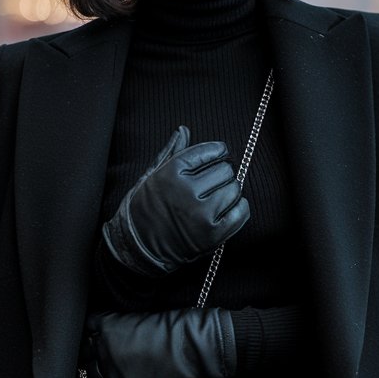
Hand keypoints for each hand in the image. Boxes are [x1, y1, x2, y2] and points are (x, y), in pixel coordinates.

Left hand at [77, 307, 237, 377]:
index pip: (88, 326)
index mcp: (109, 323)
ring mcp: (110, 367)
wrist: (194, 348)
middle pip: (84, 352)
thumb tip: (124, 337)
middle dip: (90, 355)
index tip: (99, 336)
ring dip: (92, 376)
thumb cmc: (179, 329)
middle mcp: (105, 345)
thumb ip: (128, 328)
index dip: (94, 332)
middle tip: (99, 358)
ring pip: (86, 374)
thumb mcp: (146, 318)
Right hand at [101, 126, 249, 277]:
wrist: (138, 247)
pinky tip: (228, 208)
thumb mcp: (151, 176)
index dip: (218, 150)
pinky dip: (239, 208)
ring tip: (218, 196)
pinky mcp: (212, 234)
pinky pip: (241, 212)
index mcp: (171, 173)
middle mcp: (187, 192)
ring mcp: (201, 214)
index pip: (208, 151)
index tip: (219, 153)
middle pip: (225, 170)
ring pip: (234, 189)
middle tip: (214, 180)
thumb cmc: (143, 209)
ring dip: (230, 190)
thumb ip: (171, 152)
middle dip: (223, 172)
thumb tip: (184, 130)